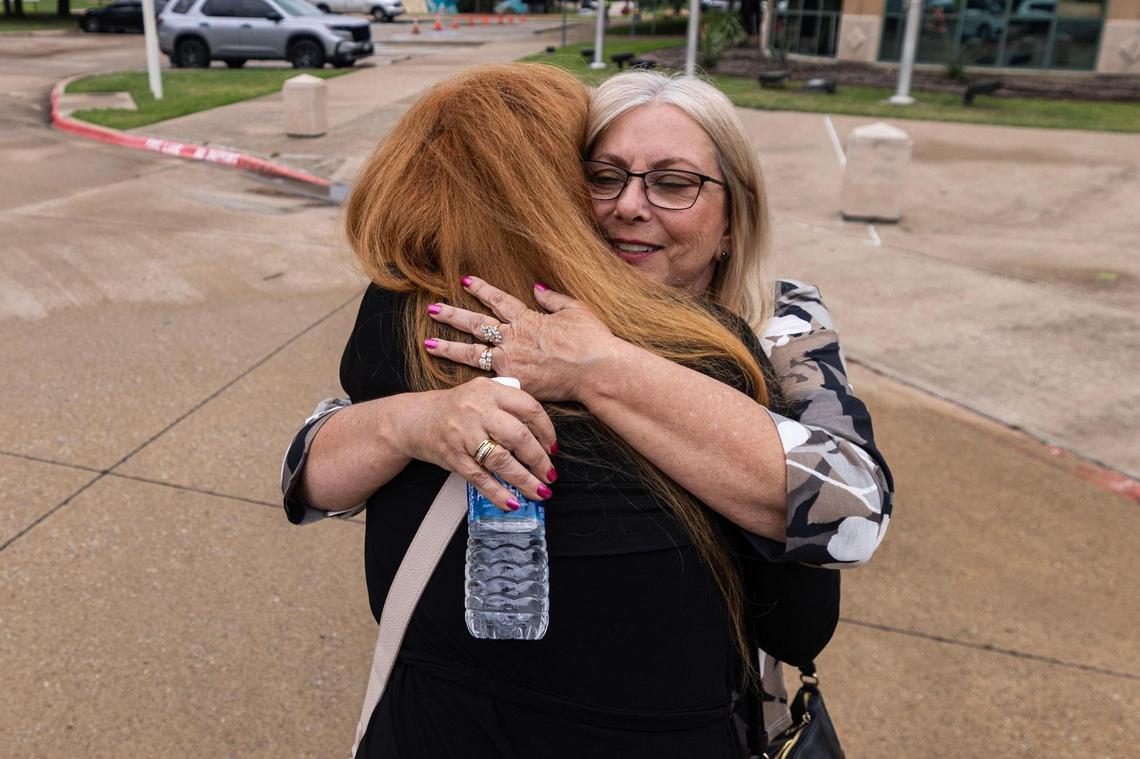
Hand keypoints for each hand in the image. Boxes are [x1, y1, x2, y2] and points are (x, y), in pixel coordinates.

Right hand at [405, 378, 557, 511]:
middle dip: (539, 460)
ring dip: (524, 480)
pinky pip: (480, 478)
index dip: (546, 431)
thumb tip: (542, 434)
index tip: (553, 448)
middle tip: (550, 474)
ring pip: (501, 460)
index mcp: (490, 391)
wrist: (417, 419)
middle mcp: (477, 410)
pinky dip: (497, 493)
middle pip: (518, 436)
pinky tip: (512, 502)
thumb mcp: (483, 393)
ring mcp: (464, 434)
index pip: (528, 408)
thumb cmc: (457, 408)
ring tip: (539, 491)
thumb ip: (510, 403)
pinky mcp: (454, 457)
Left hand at [424, 277, 619, 401]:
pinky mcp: (515, 383)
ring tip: (428, 343)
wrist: (595, 370)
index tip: (465, 282)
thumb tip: (537, 287)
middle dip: (452, 315)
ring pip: (473, 353)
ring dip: (449, 347)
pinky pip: (490, 380)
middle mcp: (513, 338)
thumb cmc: (591, 340)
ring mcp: (511, 361)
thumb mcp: (575, 309)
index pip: (498, 300)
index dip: (481, 290)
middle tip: (433, 309)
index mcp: (527, 319)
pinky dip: (473, 380)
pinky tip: (459, 380)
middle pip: (475, 324)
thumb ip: (552, 298)